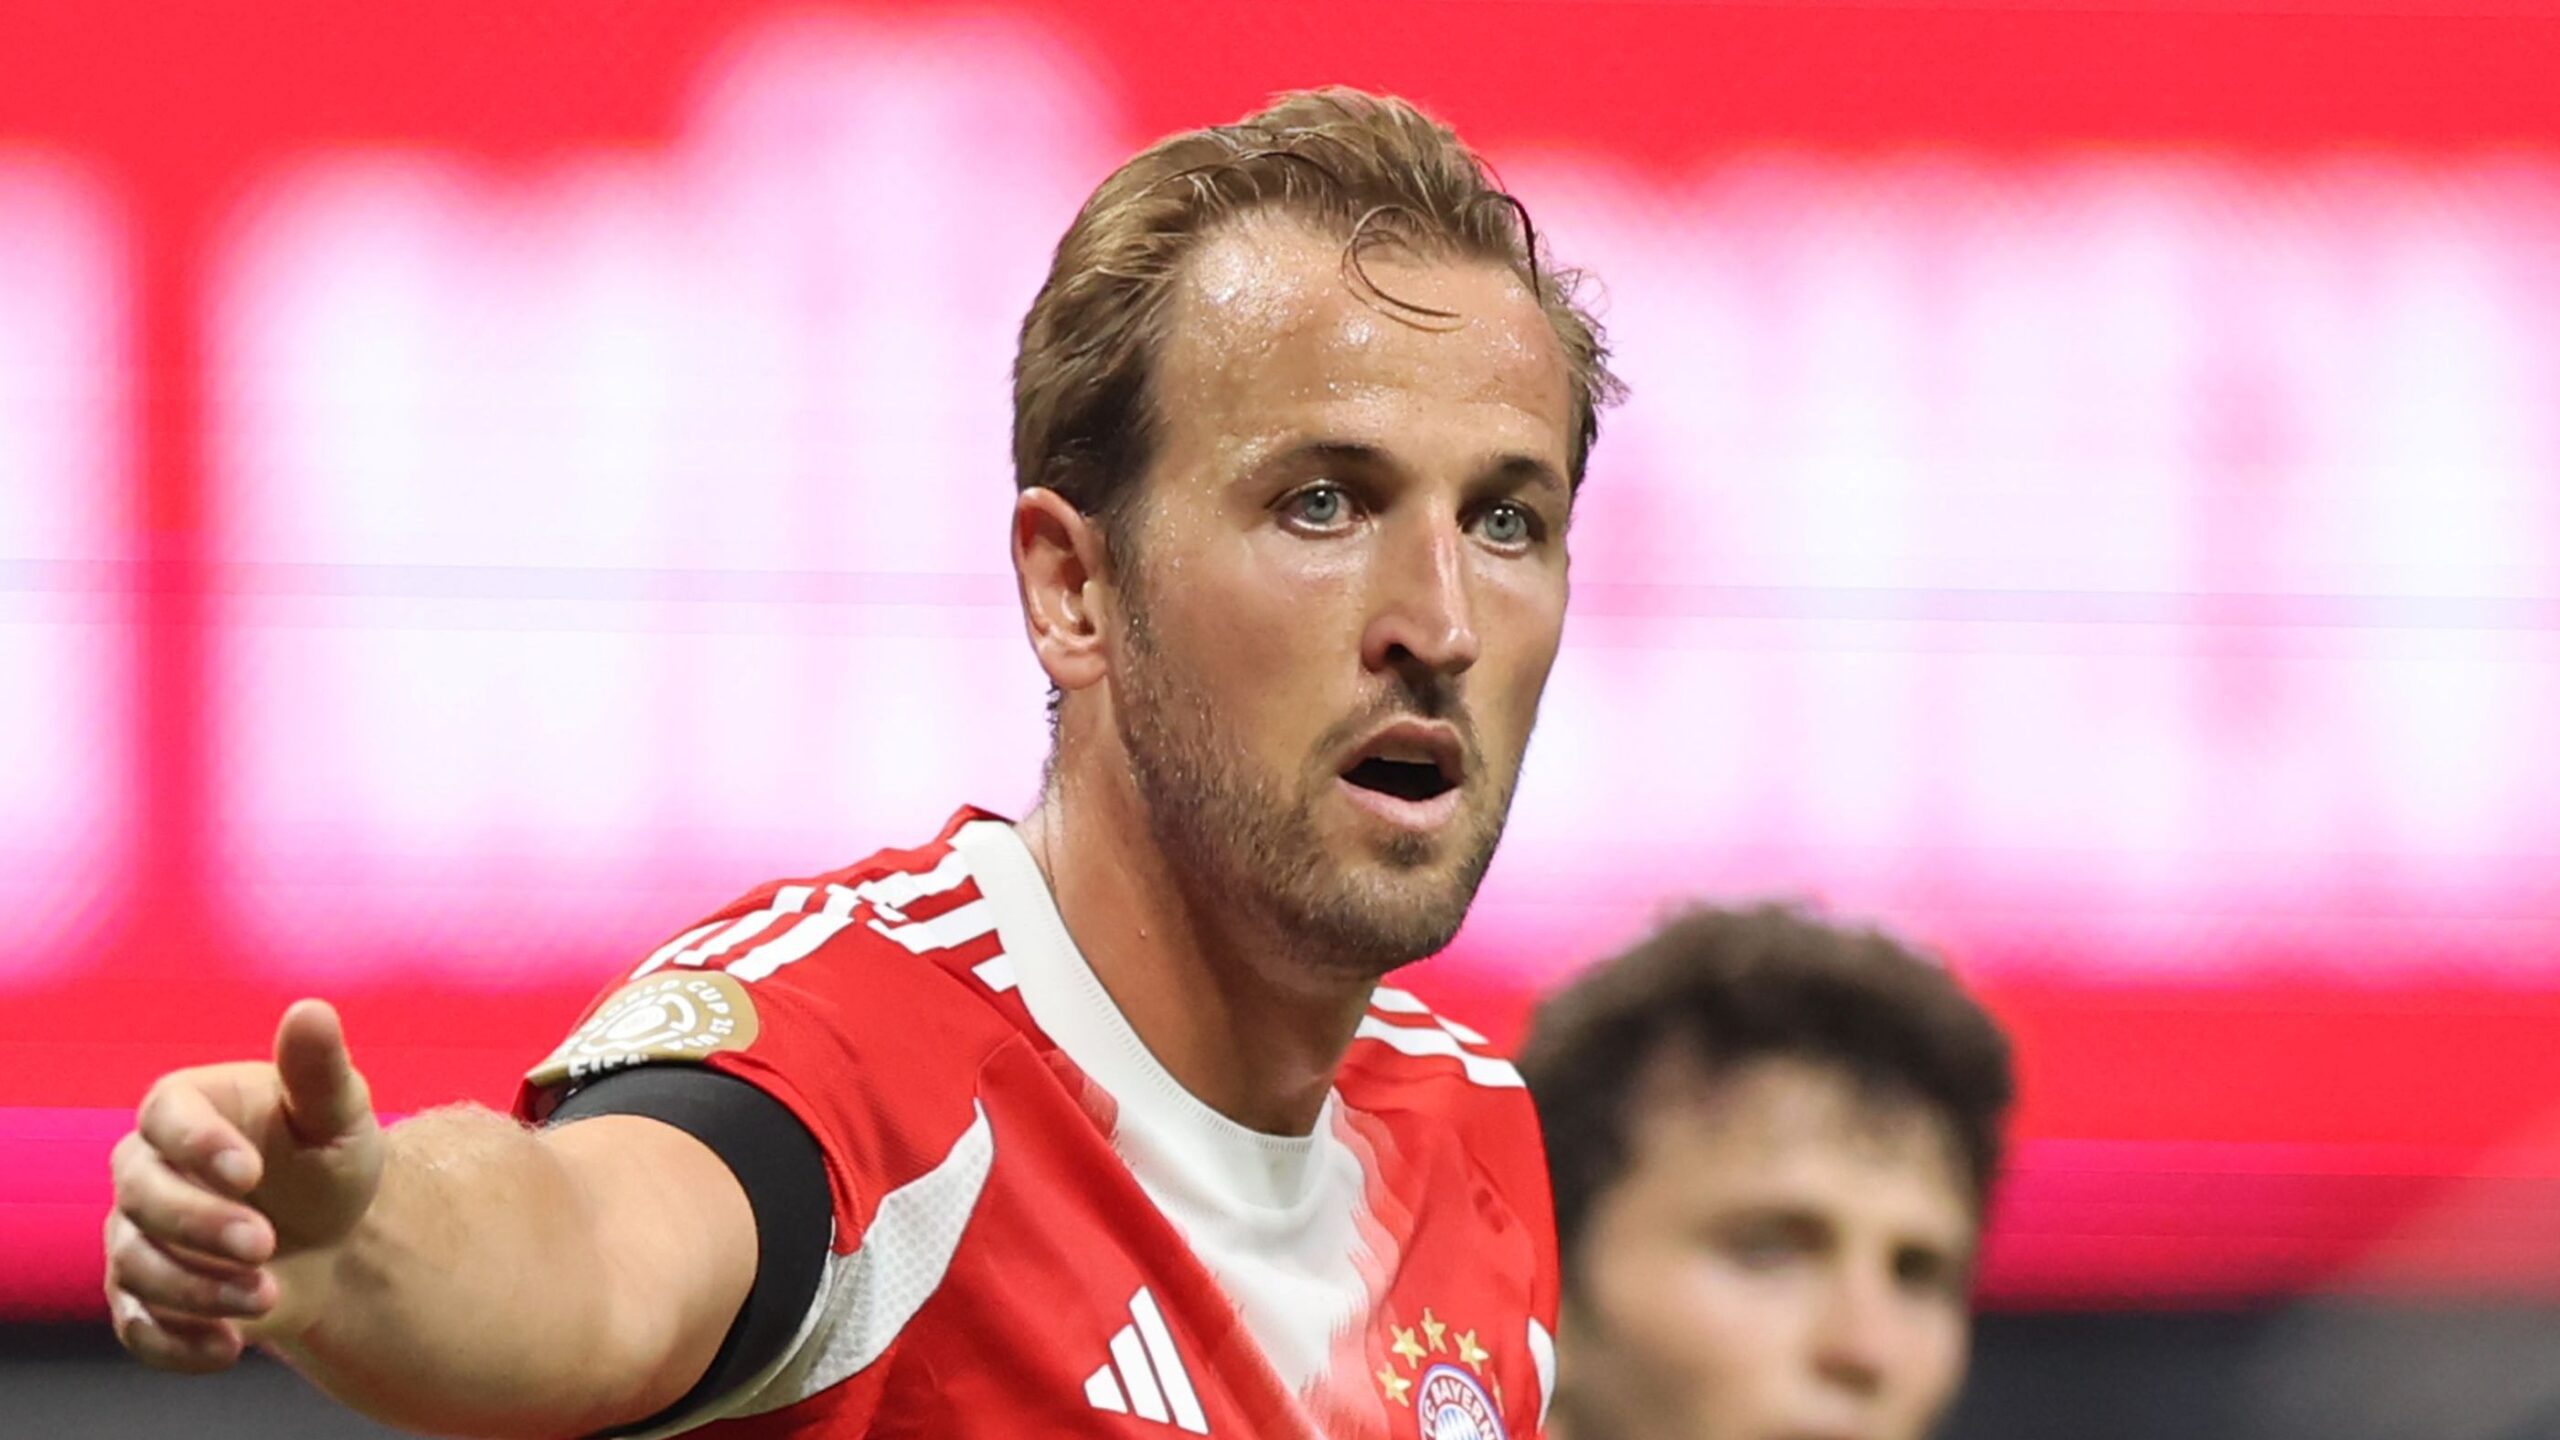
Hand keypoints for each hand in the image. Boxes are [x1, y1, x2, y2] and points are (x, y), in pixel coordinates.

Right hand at [104, 1000, 385, 1371]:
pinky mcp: (143, 1296)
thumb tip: (311, 1010)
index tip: (250, 1169)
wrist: (336, 1240)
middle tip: (265, 1242)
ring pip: (137, 1265)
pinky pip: (136, 1325)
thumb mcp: (339, 1115)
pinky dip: (176, 1342)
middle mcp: (146, 1169)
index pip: (165, 1117)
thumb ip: (320, 1069)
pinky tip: (229, 1346)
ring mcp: (137, 1235)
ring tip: (267, 1294)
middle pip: (141, 1195)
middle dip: (200, 1224)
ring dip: (198, 1287)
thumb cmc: (329, 1160)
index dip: (199, 1144)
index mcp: (185, 1110)